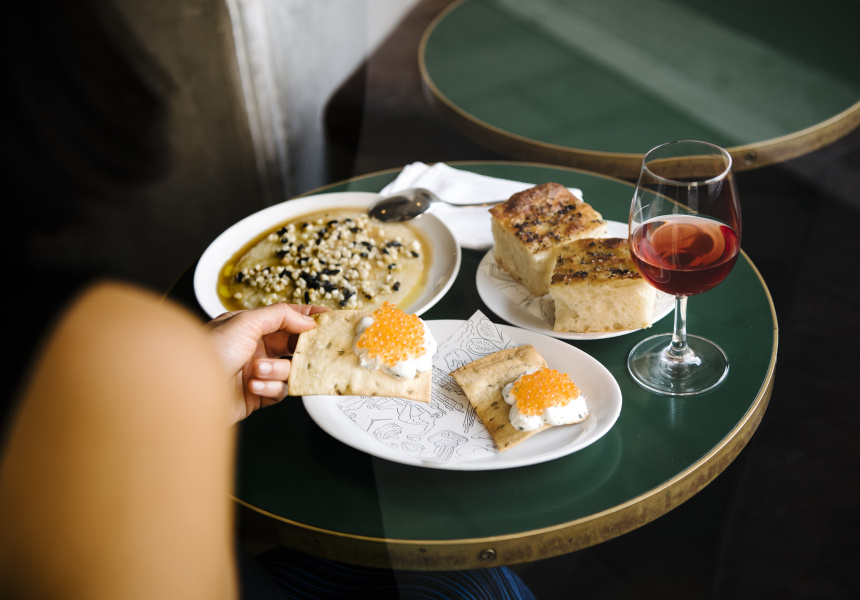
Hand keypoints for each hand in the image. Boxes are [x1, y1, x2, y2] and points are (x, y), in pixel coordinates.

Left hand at [205, 303, 328, 422]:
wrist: (186, 393)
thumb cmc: (207, 353)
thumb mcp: (244, 323)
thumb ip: (279, 315)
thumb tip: (306, 318)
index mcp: (248, 326)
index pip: (285, 317)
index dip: (308, 316)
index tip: (329, 318)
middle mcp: (252, 348)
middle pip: (291, 345)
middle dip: (301, 347)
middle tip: (314, 348)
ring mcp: (256, 372)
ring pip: (287, 369)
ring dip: (277, 370)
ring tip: (258, 371)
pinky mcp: (257, 396)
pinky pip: (279, 391)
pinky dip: (270, 388)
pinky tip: (253, 386)